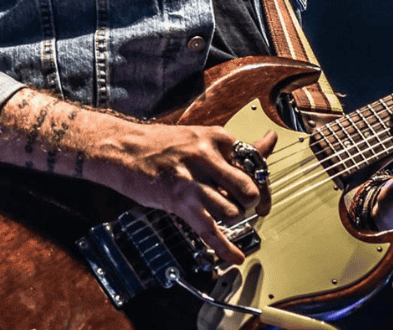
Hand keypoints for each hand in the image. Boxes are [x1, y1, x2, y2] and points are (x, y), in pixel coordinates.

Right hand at [108, 122, 276, 265]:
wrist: (123, 147)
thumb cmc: (159, 143)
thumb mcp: (199, 136)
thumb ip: (234, 147)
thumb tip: (269, 142)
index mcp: (214, 137)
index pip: (253, 161)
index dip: (261, 182)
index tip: (263, 193)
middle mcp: (206, 156)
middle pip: (247, 189)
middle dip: (248, 203)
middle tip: (243, 206)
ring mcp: (192, 180)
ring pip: (231, 211)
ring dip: (229, 217)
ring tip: (221, 213)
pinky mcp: (179, 201)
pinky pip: (210, 231)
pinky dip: (225, 248)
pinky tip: (234, 256)